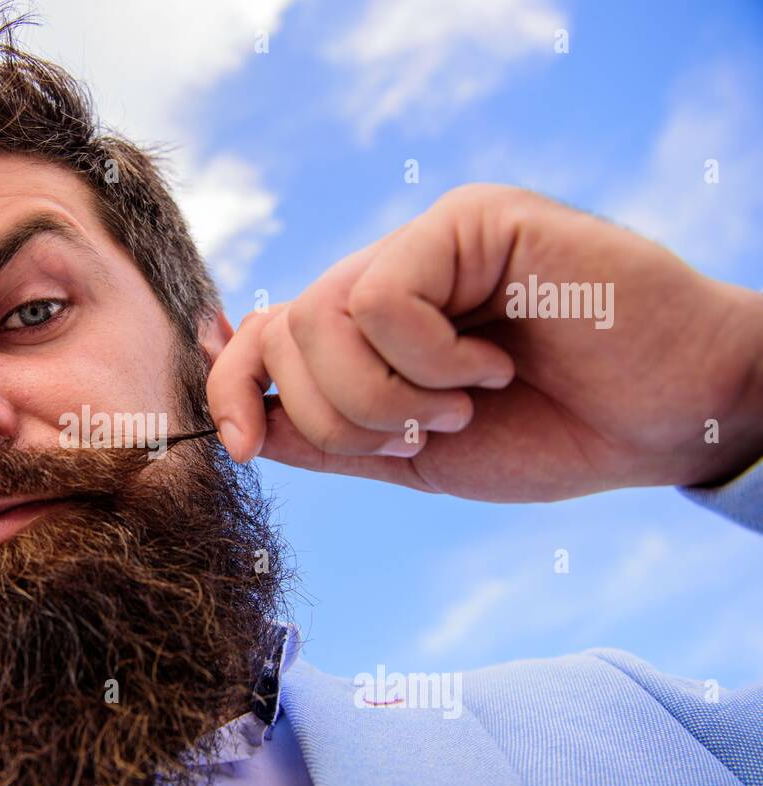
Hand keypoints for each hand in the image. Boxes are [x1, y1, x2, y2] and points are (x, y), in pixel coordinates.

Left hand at [206, 184, 762, 501]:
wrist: (665, 422)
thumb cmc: (551, 434)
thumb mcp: (414, 454)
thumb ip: (329, 436)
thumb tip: (239, 422)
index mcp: (372, 327)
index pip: (263, 336)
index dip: (229, 387)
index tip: (240, 449)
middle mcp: (391, 272)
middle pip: (286, 335)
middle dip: (338, 416)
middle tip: (425, 430)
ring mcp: (430, 240)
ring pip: (323, 315)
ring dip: (387, 394)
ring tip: (463, 403)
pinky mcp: (472, 220)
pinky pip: (383, 296)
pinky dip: (428, 357)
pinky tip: (491, 363)